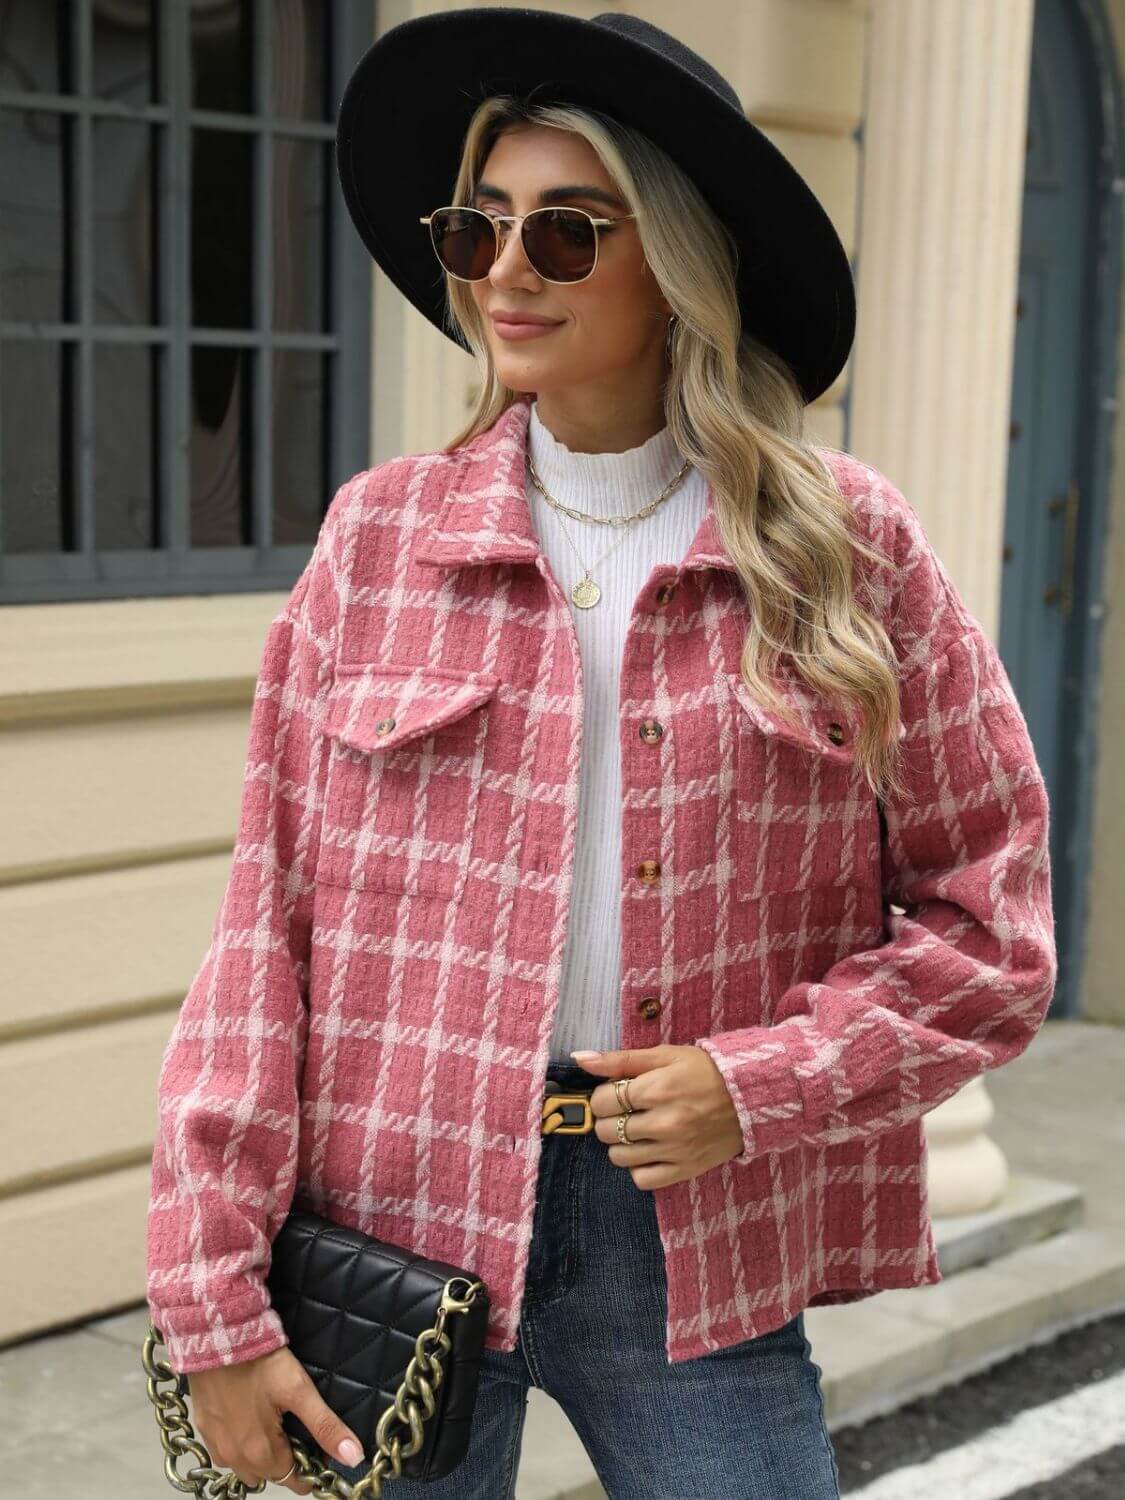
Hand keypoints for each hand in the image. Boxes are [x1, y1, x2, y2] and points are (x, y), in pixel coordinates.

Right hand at [187, 1344, 366, 1492]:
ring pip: (245, 1468)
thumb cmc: (262, 1364)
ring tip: (273, 1425)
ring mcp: (215, 1446)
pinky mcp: (203, 1429)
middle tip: (297, 1430)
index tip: (318, 1450)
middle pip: (269, 1475)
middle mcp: (235, 1458)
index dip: (309, 1469)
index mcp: (261, 1454)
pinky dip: (239, 1446)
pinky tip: (248, 1420)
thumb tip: (354, 1457)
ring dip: (261, 1457)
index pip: (292, 1481)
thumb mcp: (299, 1391)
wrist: (219, 1338)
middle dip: (286, 1461)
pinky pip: (224, 1453)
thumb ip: (325, 1426)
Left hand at [570, 1044, 744, 1187]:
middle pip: (607, 1131)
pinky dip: (639, 1167)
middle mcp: (663, 1123)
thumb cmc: (705, 1070)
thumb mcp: (664, 1055)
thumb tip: (580, 1058)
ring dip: (622, 1143)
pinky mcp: (685, 1169)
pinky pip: (643, 1179)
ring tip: (638, 1130)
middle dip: (610, 1119)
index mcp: (656, 1089)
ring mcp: (674, 1150)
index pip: (603, 1101)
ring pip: (619, 1157)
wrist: (751, 1096)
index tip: (618, 1092)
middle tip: (628, 1111)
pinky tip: (649, 1150)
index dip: (605, 1095)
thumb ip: (620, 1059)